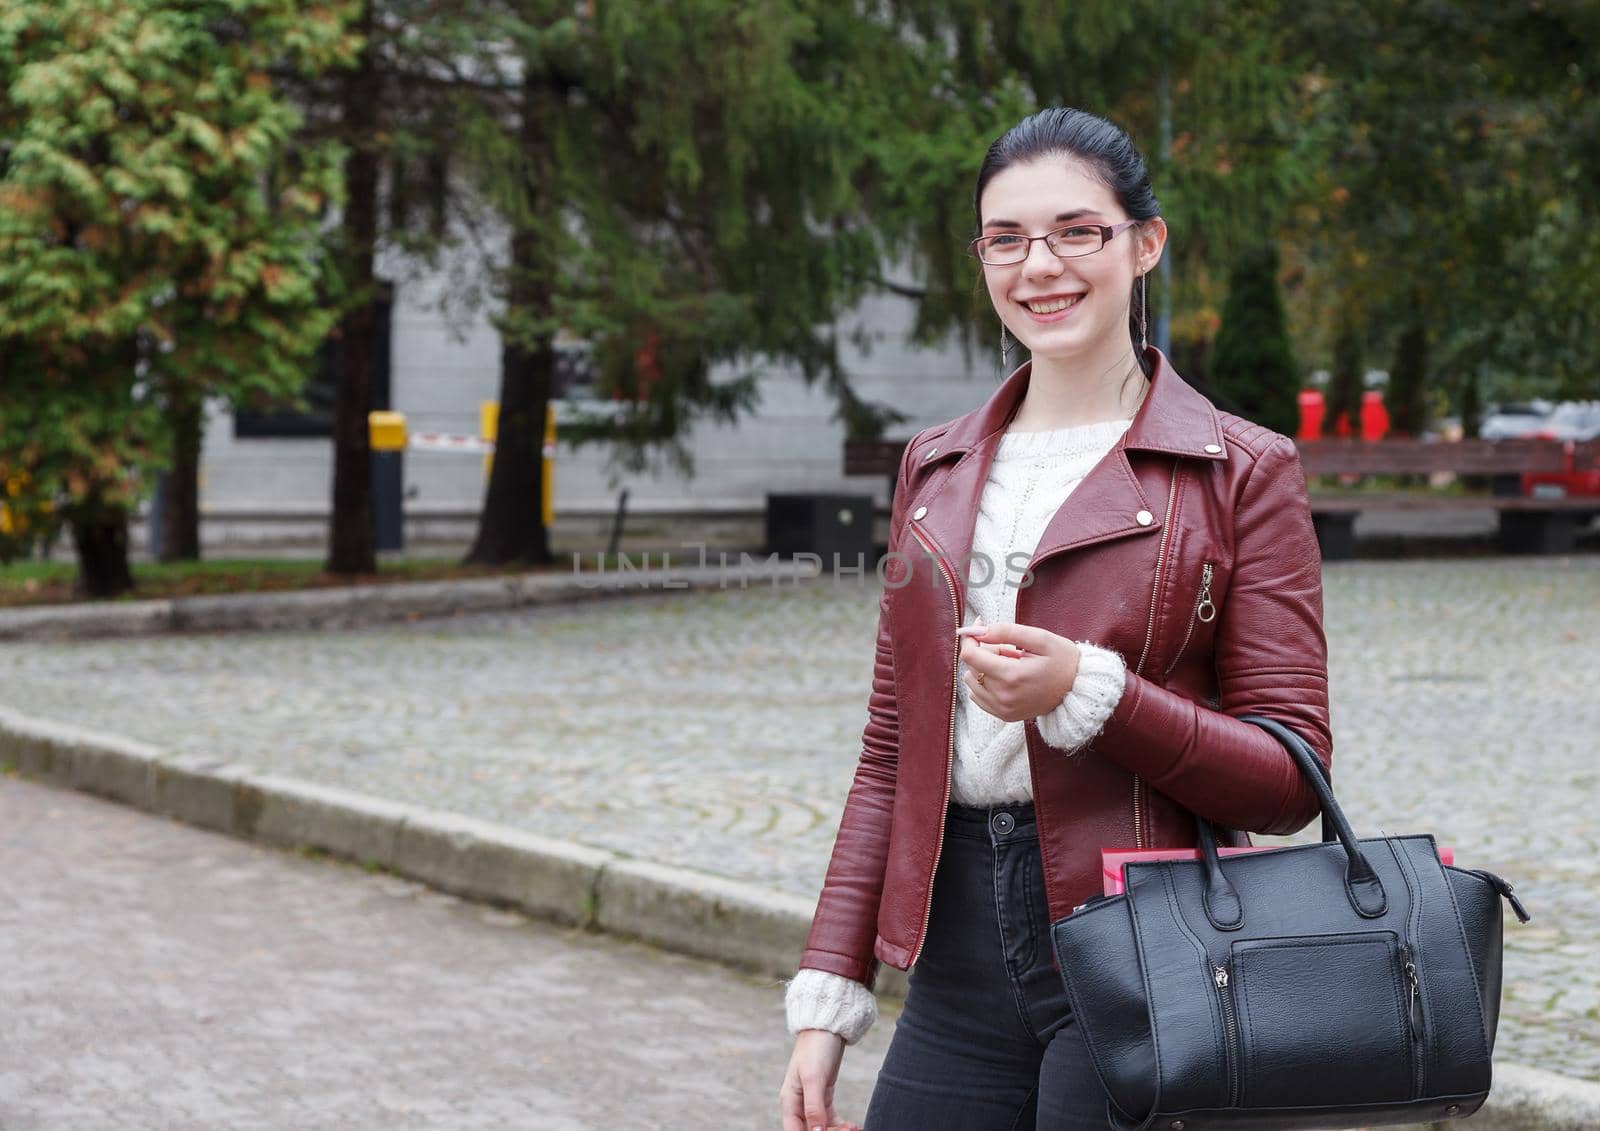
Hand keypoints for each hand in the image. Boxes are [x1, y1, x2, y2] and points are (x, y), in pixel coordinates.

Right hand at [780, 1029, 861, 1130]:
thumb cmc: (815, 1049)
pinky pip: (830, 1119)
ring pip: (822, 1128)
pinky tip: (853, 1126)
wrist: (826, 1027)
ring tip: (854, 1129)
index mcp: (789, 1102)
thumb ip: (813, 1107)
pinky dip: (841, 1125)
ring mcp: (810, 1101)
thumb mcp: (814, 1078)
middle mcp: (797, 1104)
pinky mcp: (823, 1095)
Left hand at [957, 616, 1080, 723]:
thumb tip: (979, 631)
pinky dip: (985, 683)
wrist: (1079, 690)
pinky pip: (978, 696)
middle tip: (1009, 649)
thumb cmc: (1063, 660)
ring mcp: (1003, 709)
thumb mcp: (1040, 638)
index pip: (969, 656)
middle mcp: (1003, 696)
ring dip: (984, 668)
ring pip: (972, 681)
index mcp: (1012, 676)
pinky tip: (1006, 678)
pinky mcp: (1004, 715)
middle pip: (970, 667)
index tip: (979, 627)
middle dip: (984, 652)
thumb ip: (1007, 631)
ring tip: (1010, 665)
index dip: (971, 638)